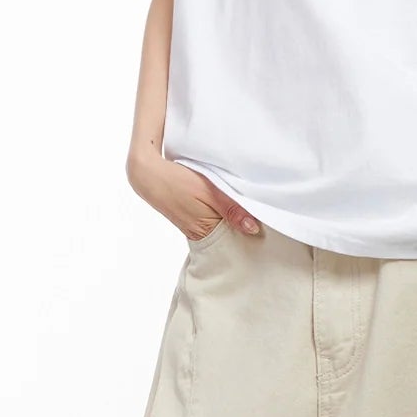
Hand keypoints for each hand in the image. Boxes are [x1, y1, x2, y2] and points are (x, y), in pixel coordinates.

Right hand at [127, 154, 261, 242]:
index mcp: (205, 231)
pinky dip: (222, 218)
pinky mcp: (191, 219)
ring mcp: (193, 228)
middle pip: (229, 238)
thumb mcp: (209, 190)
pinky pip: (212, 223)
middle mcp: (199, 234)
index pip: (234, 242)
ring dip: (233, 223)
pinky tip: (231, 210)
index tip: (268, 233)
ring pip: (221, 229)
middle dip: (244, 233)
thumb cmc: (178, 180)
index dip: (250, 238)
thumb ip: (231, 209)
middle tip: (265, 225)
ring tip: (251, 215)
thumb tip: (254, 229)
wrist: (148, 174)